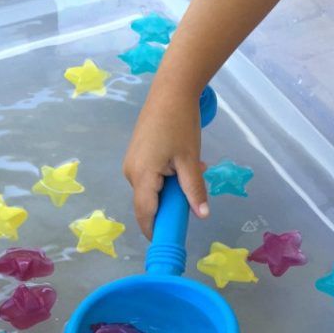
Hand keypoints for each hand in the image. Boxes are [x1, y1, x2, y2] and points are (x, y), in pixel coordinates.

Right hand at [123, 86, 208, 238]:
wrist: (170, 90)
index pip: (146, 213)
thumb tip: (202, 216)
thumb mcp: (191, 160)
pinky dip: (165, 180)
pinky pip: (149, 178)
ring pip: (150, 191)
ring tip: (191, 172)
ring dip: (169, 191)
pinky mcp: (136, 156)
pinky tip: (181, 164)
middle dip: (168, 208)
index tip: (168, 242)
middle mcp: (131, 173)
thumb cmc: (181, 123)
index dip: (155, 230)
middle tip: (191, 200)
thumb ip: (194, 190)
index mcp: (142, 175)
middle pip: (147, 204)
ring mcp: (131, 164)